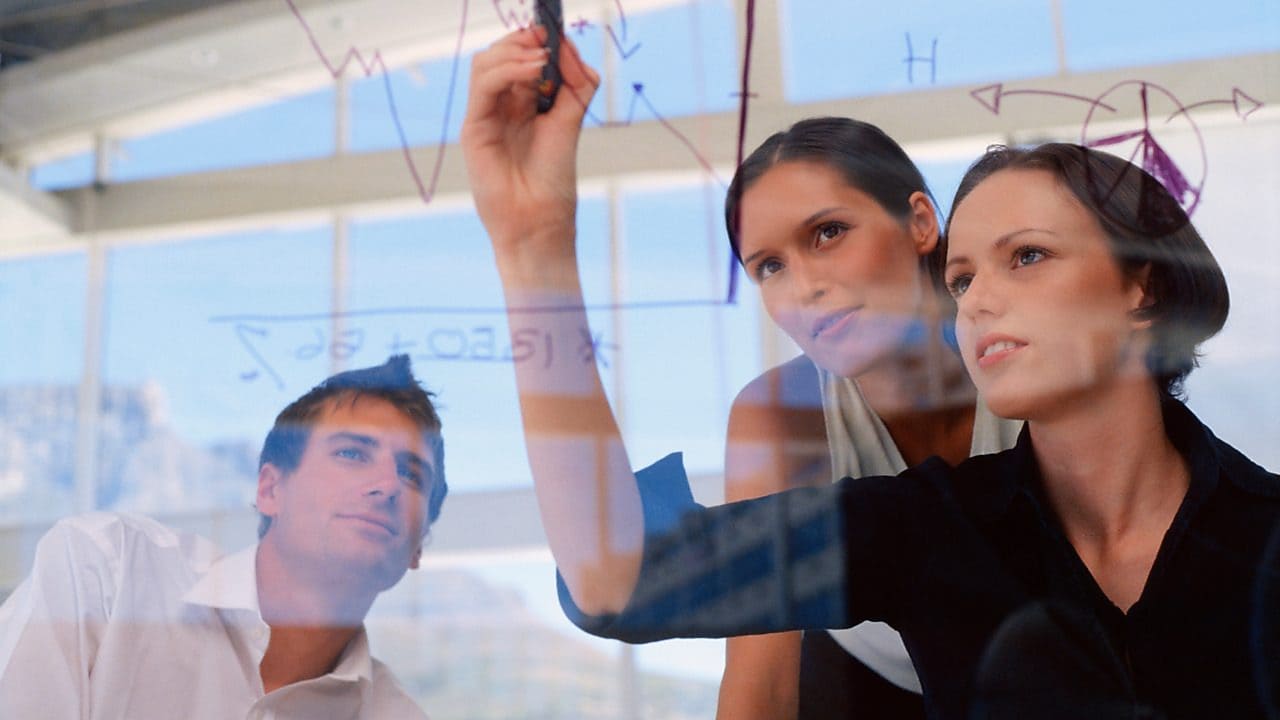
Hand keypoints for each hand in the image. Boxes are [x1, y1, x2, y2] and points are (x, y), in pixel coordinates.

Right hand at [461, 27, 600, 255]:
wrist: (539, 219)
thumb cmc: (553, 179)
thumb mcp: (572, 122)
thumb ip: (577, 84)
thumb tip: (569, 48)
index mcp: (523, 103)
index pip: (520, 56)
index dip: (536, 40)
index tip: (556, 32)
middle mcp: (501, 105)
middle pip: (499, 54)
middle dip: (523, 40)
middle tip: (547, 40)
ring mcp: (485, 115)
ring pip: (486, 63)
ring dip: (515, 52)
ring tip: (542, 59)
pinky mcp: (474, 128)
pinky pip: (483, 85)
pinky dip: (507, 70)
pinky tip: (533, 71)